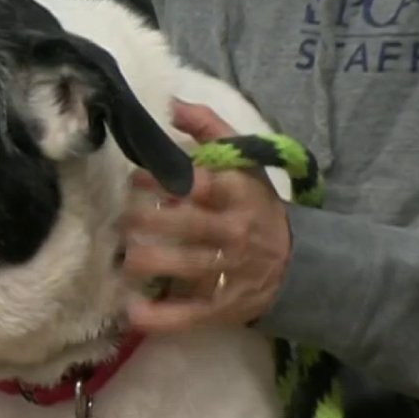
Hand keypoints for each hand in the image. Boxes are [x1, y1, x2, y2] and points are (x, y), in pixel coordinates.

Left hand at [121, 100, 292, 332]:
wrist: (295, 264)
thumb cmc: (256, 204)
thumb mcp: (244, 162)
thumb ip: (209, 128)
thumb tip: (170, 101)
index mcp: (238, 194)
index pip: (204, 184)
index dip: (167, 179)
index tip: (136, 176)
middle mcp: (235, 232)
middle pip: (190, 226)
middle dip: (150, 221)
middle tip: (122, 218)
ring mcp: (228, 272)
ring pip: (187, 268)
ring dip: (150, 263)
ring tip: (124, 258)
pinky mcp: (220, 308)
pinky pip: (188, 315)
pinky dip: (159, 317)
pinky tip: (132, 311)